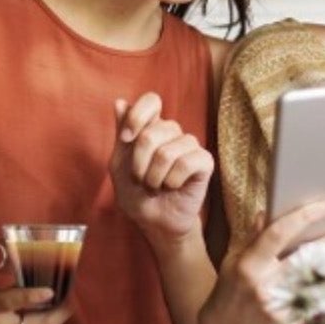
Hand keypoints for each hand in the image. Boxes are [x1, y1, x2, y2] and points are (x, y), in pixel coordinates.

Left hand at [109, 92, 212, 241]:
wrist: (155, 222)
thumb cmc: (137, 194)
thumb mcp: (119, 165)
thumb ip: (121, 134)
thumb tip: (120, 102)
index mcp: (151, 128)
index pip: (151, 100)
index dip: (137, 117)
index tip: (126, 139)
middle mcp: (172, 132)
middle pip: (153, 131)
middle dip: (139, 163)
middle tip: (140, 179)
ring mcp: (190, 146)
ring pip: (167, 151)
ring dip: (154, 177)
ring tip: (156, 186)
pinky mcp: (204, 162)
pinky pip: (186, 163)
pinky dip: (172, 181)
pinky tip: (173, 187)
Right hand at [200, 200, 324, 323]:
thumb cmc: (231, 291)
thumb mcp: (232, 261)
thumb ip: (251, 237)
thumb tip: (266, 212)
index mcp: (248, 265)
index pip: (277, 234)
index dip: (303, 217)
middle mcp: (265, 286)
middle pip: (307, 257)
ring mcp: (280, 308)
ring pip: (318, 281)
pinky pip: (318, 302)